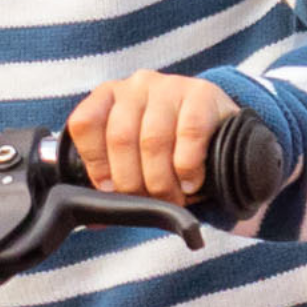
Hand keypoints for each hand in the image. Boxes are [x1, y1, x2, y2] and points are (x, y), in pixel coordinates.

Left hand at [66, 71, 240, 201]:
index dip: (95, 163)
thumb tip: (95, 220)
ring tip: (172, 199)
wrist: (220, 133)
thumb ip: (113, 181)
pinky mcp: (202, 93)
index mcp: (108, 97)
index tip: (109, 189)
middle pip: (120, 138)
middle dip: (132, 182)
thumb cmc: (169, 150)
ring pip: (153, 140)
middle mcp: (135, 86)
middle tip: (148, 202)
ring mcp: (169, 86)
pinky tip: (191, 182)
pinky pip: (189, 134)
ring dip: (161, 181)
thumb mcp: (136, 159)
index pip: (85, 124)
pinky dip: (188, 167)